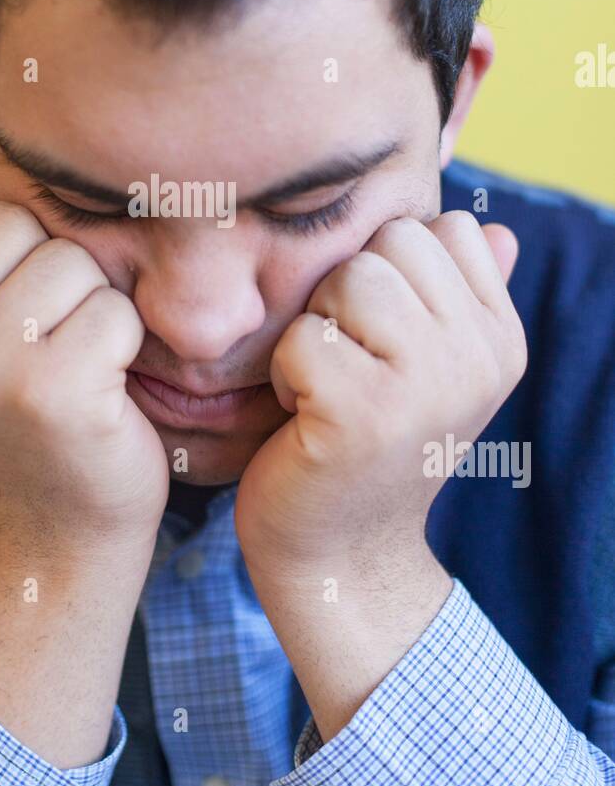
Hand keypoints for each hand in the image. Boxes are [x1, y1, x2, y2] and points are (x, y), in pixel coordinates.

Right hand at [0, 188, 168, 547]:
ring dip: (94, 306)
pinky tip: (106, 390)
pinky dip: (127, 343)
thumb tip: (26, 154)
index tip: (11, 306)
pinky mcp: (52, 389)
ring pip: (70, 260)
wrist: (60, 531)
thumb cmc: (32, 413)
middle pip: (17, 222)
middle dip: (55, 271)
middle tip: (52, 343)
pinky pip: (115, 309)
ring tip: (78, 364)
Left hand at [235, 212, 526, 577]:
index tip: (381, 340)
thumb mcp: (427, 366)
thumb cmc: (369, 445)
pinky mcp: (363, 413)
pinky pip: (303, 336)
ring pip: (348, 278)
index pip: (442, 228)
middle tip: (349, 366)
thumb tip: (494, 227)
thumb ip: (457, 295)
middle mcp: (478, 357)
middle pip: (392, 242)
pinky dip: (286, 373)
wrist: (341, 557)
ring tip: (327, 388)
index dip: (390, 270)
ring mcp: (426, 386)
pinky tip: (304, 418)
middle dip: (348, 294)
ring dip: (317, 330)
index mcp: (499, 338)